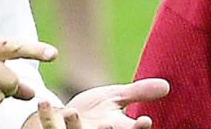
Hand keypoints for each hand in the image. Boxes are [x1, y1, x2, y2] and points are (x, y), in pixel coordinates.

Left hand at [35, 79, 169, 128]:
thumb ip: (139, 93)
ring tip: (71, 112)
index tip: (146, 121)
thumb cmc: (94, 111)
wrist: (64, 119)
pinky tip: (43, 101)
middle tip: (107, 125)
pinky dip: (45, 115)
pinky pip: (49, 127)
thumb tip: (167, 85)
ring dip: (74, 127)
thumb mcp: (116, 99)